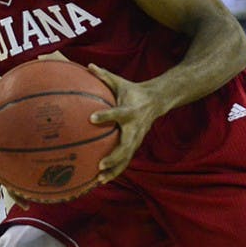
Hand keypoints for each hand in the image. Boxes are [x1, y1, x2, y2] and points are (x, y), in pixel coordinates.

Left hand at [86, 64, 161, 184]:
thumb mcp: (120, 82)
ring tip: (99, 179)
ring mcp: (137, 138)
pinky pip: (126, 160)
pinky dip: (115, 171)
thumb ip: (104, 76)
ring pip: (126, 158)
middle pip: (126, 145)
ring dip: (114, 170)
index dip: (105, 116)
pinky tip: (102, 180)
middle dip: (114, 156)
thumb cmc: (132, 91)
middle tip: (100, 165)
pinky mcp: (136, 145)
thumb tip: (89, 66)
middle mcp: (135, 127)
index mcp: (130, 110)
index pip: (118, 114)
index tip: (91, 118)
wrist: (156, 101)